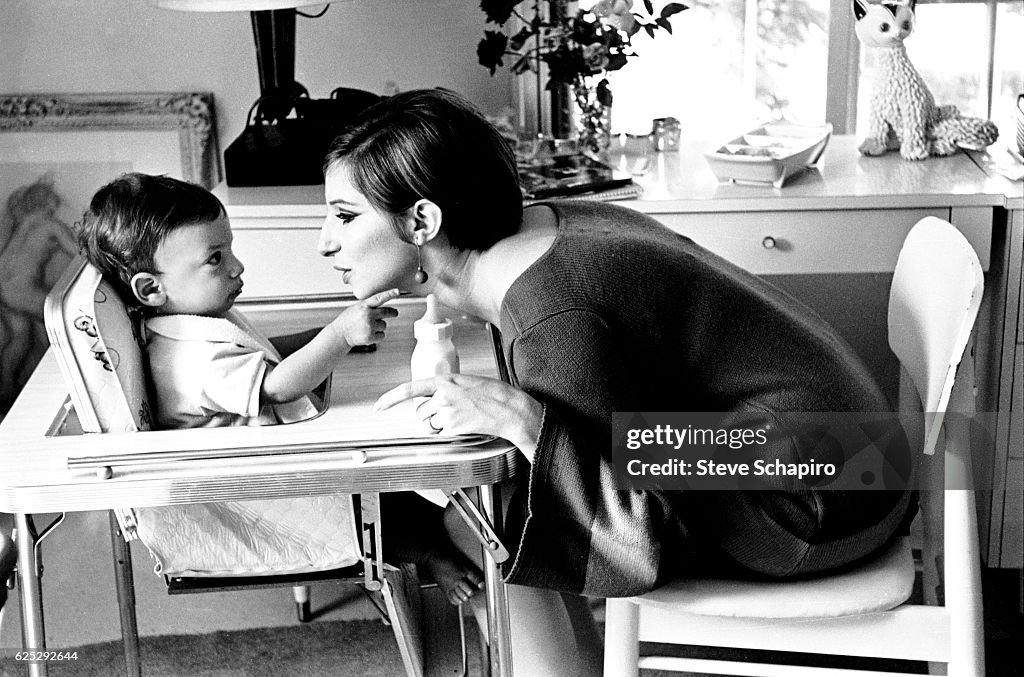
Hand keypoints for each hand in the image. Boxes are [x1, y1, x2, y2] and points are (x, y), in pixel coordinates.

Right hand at [331, 288, 399, 346]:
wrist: (339, 334)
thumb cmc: (348, 320)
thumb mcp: (356, 308)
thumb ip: (368, 307)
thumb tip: (385, 309)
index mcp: (363, 306)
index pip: (378, 298)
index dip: (389, 294)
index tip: (397, 291)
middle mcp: (367, 315)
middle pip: (387, 312)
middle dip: (392, 313)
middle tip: (395, 313)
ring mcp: (369, 326)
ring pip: (384, 325)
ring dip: (379, 326)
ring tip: (367, 327)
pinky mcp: (370, 337)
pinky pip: (382, 335)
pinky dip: (378, 336)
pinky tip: (368, 334)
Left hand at [374, 373, 542, 461]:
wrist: (509, 408)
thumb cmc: (493, 394)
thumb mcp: (465, 383)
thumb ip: (446, 390)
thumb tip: (433, 403)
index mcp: (445, 380)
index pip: (409, 389)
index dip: (391, 398)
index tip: (378, 406)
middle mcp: (442, 395)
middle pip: (421, 413)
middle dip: (431, 416)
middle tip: (453, 412)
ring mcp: (447, 412)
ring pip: (430, 425)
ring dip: (440, 425)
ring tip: (462, 417)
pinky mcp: (453, 427)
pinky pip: (442, 434)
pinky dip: (452, 433)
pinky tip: (467, 424)